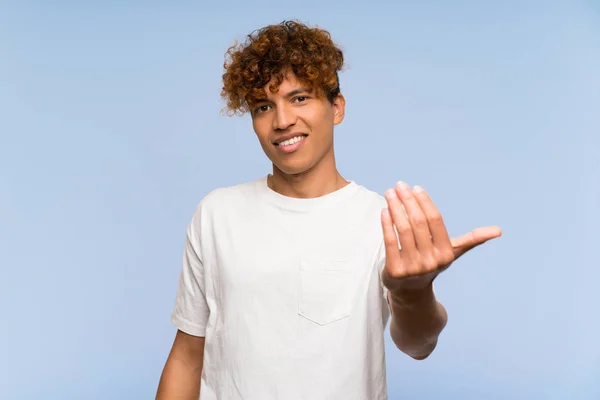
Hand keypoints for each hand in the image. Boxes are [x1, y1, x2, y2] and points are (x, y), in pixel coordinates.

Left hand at [381, 181, 501, 293]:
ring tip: (390, 193)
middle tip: (399, 185)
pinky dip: (386, 224)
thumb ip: (472, 240)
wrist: (410, 290)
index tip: (415, 188)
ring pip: (403, 229)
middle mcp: (431, 261)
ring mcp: (412, 267)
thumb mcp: (452, 252)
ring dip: (395, 208)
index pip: (435, 221)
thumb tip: (499, 231)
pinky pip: (390, 242)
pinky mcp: (395, 271)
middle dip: (407, 201)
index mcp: (446, 253)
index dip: (425, 202)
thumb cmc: (431, 262)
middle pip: (418, 223)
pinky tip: (385, 210)